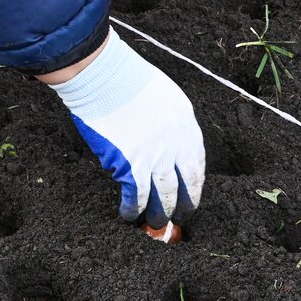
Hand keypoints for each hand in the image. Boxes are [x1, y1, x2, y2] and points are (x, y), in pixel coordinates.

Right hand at [48, 29, 204, 227]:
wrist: (104, 76)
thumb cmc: (126, 79)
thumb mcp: (164, 97)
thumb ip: (169, 123)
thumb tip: (163, 146)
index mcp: (186, 125)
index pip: (197, 163)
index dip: (194, 184)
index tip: (190, 194)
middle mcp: (177, 144)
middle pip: (187, 185)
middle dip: (184, 205)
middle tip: (179, 218)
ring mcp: (156, 156)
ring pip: (164, 196)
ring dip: (159, 213)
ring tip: (154, 223)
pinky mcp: (132, 165)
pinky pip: (136, 196)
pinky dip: (132, 209)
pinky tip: (127, 215)